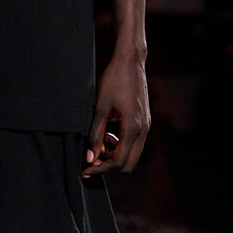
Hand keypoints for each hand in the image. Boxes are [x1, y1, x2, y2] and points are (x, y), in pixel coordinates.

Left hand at [84, 50, 149, 177]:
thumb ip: (95, 135)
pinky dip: (120, 146)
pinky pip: (134, 144)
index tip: (85, 171)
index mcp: (132, 128)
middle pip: (128, 165)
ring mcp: (146, 127)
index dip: (100, 169)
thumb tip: (89, 158)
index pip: (118, 161)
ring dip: (114, 156)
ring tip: (99, 143)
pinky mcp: (145, 122)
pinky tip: (108, 134)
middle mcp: (143, 130)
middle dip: (109, 167)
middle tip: (91, 160)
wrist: (130, 62)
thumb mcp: (100, 108)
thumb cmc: (113, 81)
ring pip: (132, 155)